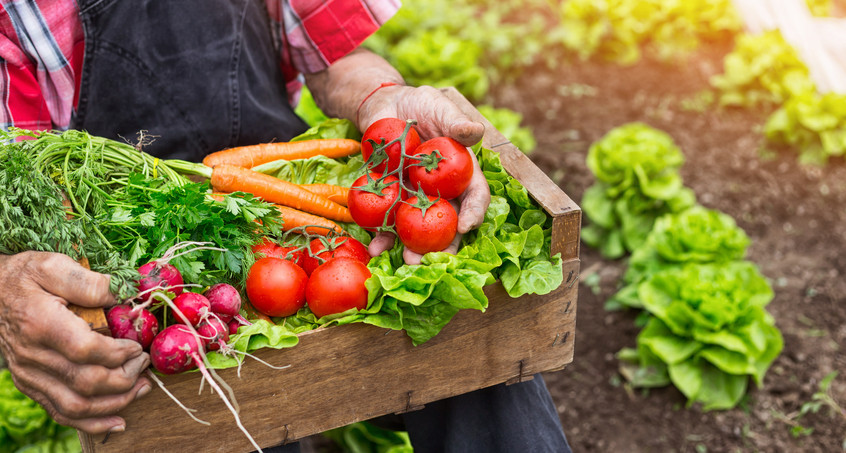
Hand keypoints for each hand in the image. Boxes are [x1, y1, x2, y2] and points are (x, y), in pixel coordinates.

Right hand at [0, 252, 150, 433]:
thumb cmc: (27, 277)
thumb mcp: (54, 265)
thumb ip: (88, 282)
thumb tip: (122, 296)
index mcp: (41, 324)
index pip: (85, 349)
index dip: (117, 353)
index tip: (137, 346)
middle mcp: (33, 355)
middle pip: (85, 382)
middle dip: (124, 378)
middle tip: (144, 364)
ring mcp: (30, 374)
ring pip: (76, 405)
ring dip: (115, 403)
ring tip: (142, 388)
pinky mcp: (31, 384)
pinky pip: (61, 412)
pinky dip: (92, 421)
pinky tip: (118, 418)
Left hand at [359, 85, 490, 263]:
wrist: (383, 106)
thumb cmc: (419, 104)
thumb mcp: (439, 105)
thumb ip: (455, 121)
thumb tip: (475, 131)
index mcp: (461, 171)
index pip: (475, 195)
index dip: (474, 211)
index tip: (467, 225)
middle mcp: (441, 191)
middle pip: (448, 221)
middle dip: (445, 244)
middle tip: (436, 258)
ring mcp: (415, 198)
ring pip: (418, 228)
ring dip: (414, 247)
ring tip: (408, 261)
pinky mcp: (390, 199)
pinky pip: (387, 222)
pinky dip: (381, 237)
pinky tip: (375, 248)